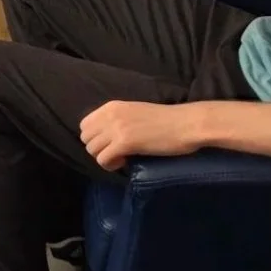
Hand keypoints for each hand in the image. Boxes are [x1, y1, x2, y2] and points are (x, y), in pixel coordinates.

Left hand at [79, 99, 201, 170]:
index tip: (111, 143)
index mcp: (112, 106)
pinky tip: (125, 161)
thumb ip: (118, 119)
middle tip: (116, 153)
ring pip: (92, 150)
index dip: (95, 138)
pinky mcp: (125, 142)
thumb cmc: (165, 120)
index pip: (85, 125)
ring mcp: (117, 128)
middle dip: (98, 149)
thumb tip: (105, 136)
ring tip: (121, 158)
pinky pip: (103, 159)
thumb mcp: (135, 112)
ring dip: (104, 158)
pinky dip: (111, 165)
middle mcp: (110, 114)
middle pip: (86, 139)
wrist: (185, 124)